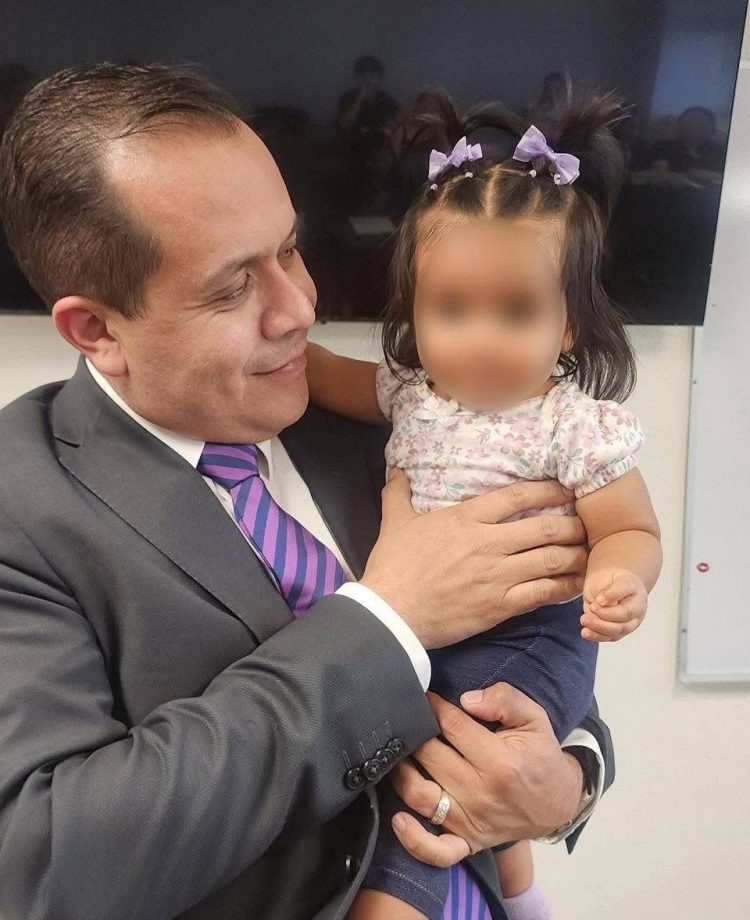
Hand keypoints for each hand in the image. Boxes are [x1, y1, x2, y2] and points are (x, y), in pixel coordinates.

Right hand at [360, 471, 587, 648]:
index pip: (518, 496)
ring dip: (576, 556)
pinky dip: (564, 588)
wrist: (391, 613)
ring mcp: (497, 576)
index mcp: (467, 518)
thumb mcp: (395, 523)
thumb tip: (397, 470)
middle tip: (586, 525)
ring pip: (551, 560)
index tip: (566, 490)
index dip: (548, 491)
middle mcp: (489, 543)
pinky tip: (576, 585)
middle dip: (572, 525)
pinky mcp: (500, 606)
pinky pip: (543, 594)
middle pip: (546, 528)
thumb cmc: (393, 566)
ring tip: (589, 554)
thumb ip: (399, 494)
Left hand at [387, 684, 583, 866]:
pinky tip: (398, 819)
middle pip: (429, 755)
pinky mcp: (467, 841)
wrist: (557, 803)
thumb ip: (505, 700)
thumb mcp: (534, 718)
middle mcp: (481, 793)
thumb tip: (467, 699)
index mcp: (500, 762)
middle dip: (414, 732)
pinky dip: (413, 839)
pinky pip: (436, 851)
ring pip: (420, 795)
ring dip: (401, 771)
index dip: (433, 706)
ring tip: (399, 753)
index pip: (451, 725)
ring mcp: (471, 821)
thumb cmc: (540, 756)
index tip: (425, 697)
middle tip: (409, 720)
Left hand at [581, 569, 646, 641]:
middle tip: (590, 608)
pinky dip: (596, 636)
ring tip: (584, 620)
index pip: (626, 597)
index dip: (611, 601)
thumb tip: (601, 602)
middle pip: (622, 621)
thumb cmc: (612, 580)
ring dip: (598, 628)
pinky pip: (608, 637)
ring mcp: (629, 623)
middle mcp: (636, 610)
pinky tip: (585, 632)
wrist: (611, 585)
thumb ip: (611, 590)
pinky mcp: (618, 632)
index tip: (598, 599)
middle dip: (603, 618)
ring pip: (615, 632)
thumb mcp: (611, 577)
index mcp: (635, 592)